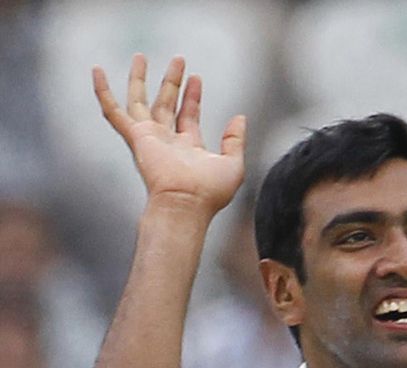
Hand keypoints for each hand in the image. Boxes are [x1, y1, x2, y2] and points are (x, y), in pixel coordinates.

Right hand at [94, 54, 245, 216]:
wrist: (187, 203)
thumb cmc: (210, 192)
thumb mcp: (233, 163)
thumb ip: (235, 139)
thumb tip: (240, 118)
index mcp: (188, 146)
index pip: (187, 114)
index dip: (192, 96)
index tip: (196, 78)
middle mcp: (166, 141)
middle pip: (166, 103)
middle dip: (172, 81)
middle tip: (178, 59)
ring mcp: (149, 138)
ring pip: (140, 101)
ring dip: (140, 78)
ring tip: (140, 56)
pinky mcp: (135, 137)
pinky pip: (113, 111)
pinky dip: (102, 91)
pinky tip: (97, 72)